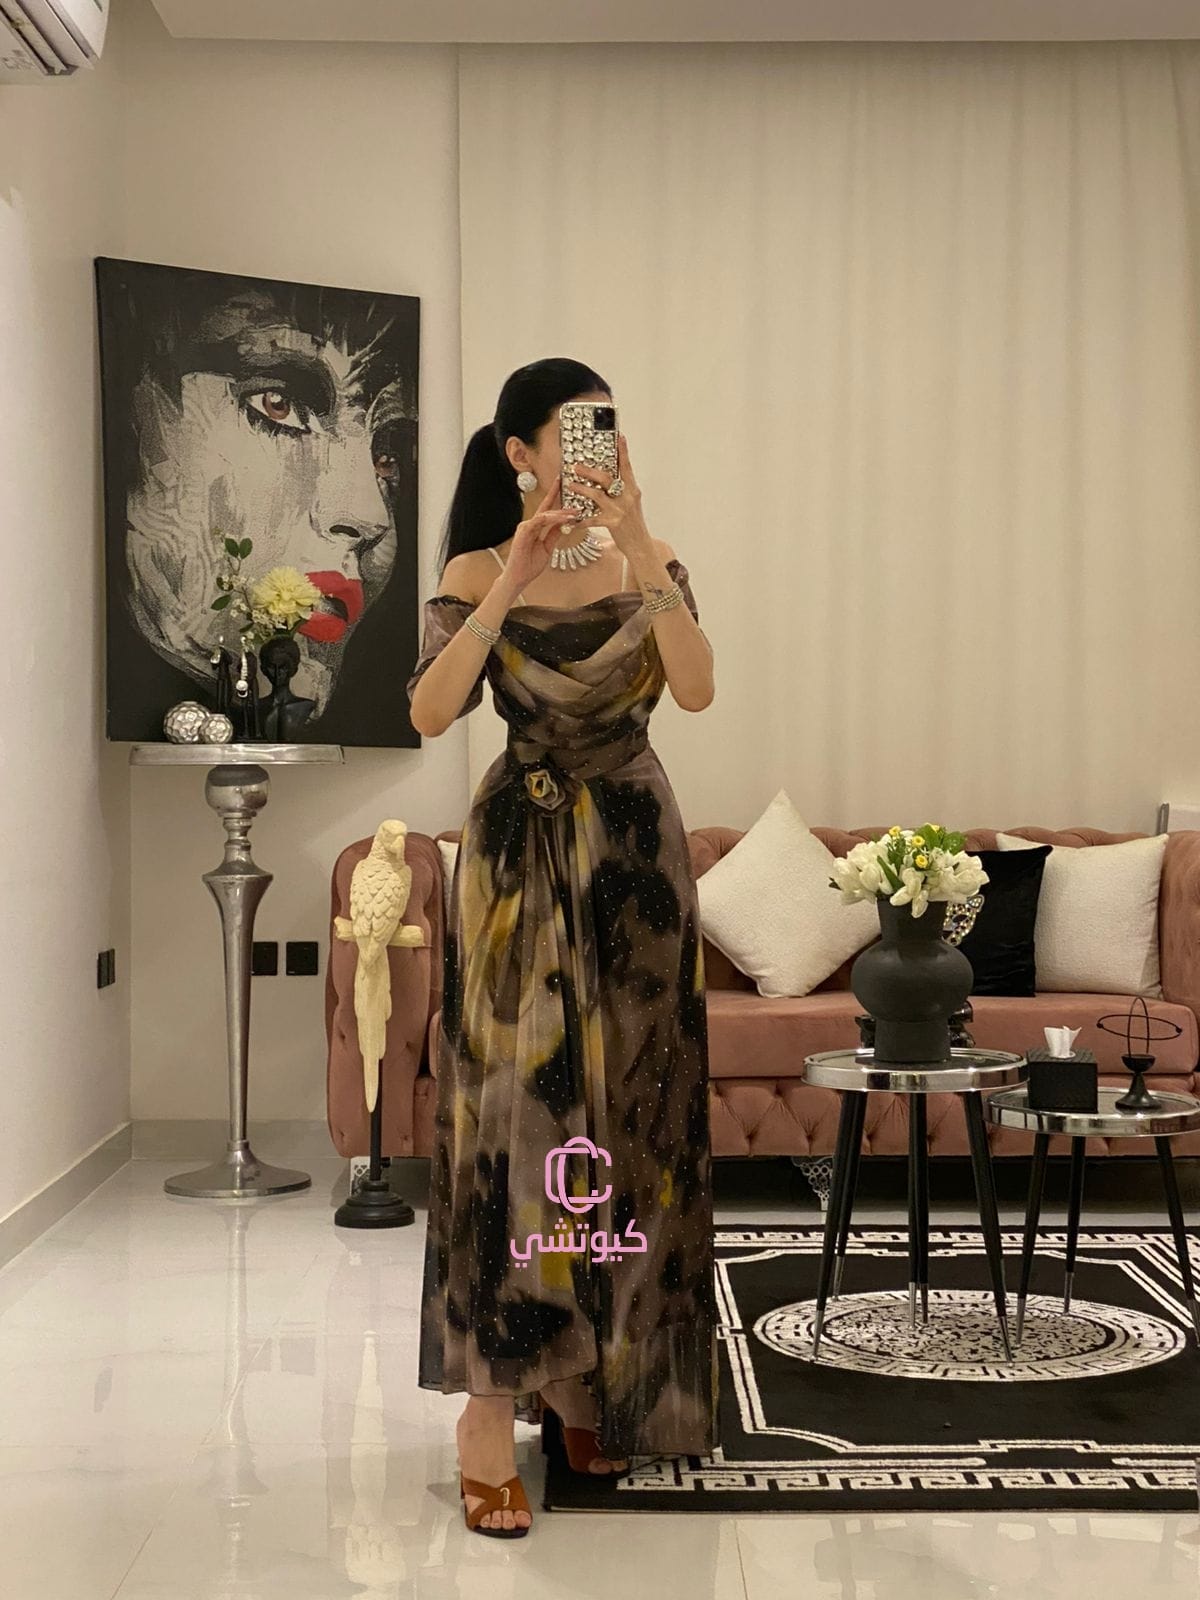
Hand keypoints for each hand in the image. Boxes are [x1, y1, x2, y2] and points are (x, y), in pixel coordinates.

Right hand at [502, 476, 581, 593]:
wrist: (518, 578)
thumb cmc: (529, 565)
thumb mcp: (548, 547)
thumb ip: (554, 534)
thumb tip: (565, 524)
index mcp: (535, 527)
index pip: (547, 508)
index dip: (554, 495)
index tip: (563, 484)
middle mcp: (529, 524)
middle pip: (546, 507)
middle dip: (557, 495)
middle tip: (570, 486)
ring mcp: (525, 527)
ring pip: (545, 514)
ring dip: (561, 512)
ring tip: (575, 511)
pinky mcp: (523, 532)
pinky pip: (540, 521)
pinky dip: (552, 519)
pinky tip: (563, 518)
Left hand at [563, 434, 649, 555]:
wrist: (640, 545)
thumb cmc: (633, 524)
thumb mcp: (631, 504)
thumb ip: (622, 491)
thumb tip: (607, 478)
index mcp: (632, 490)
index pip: (627, 467)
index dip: (623, 452)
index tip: (619, 437)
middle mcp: (627, 498)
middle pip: (607, 479)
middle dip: (589, 471)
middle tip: (576, 466)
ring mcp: (620, 510)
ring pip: (597, 495)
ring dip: (581, 489)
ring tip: (570, 484)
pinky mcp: (613, 523)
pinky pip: (592, 519)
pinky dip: (580, 519)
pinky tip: (571, 518)